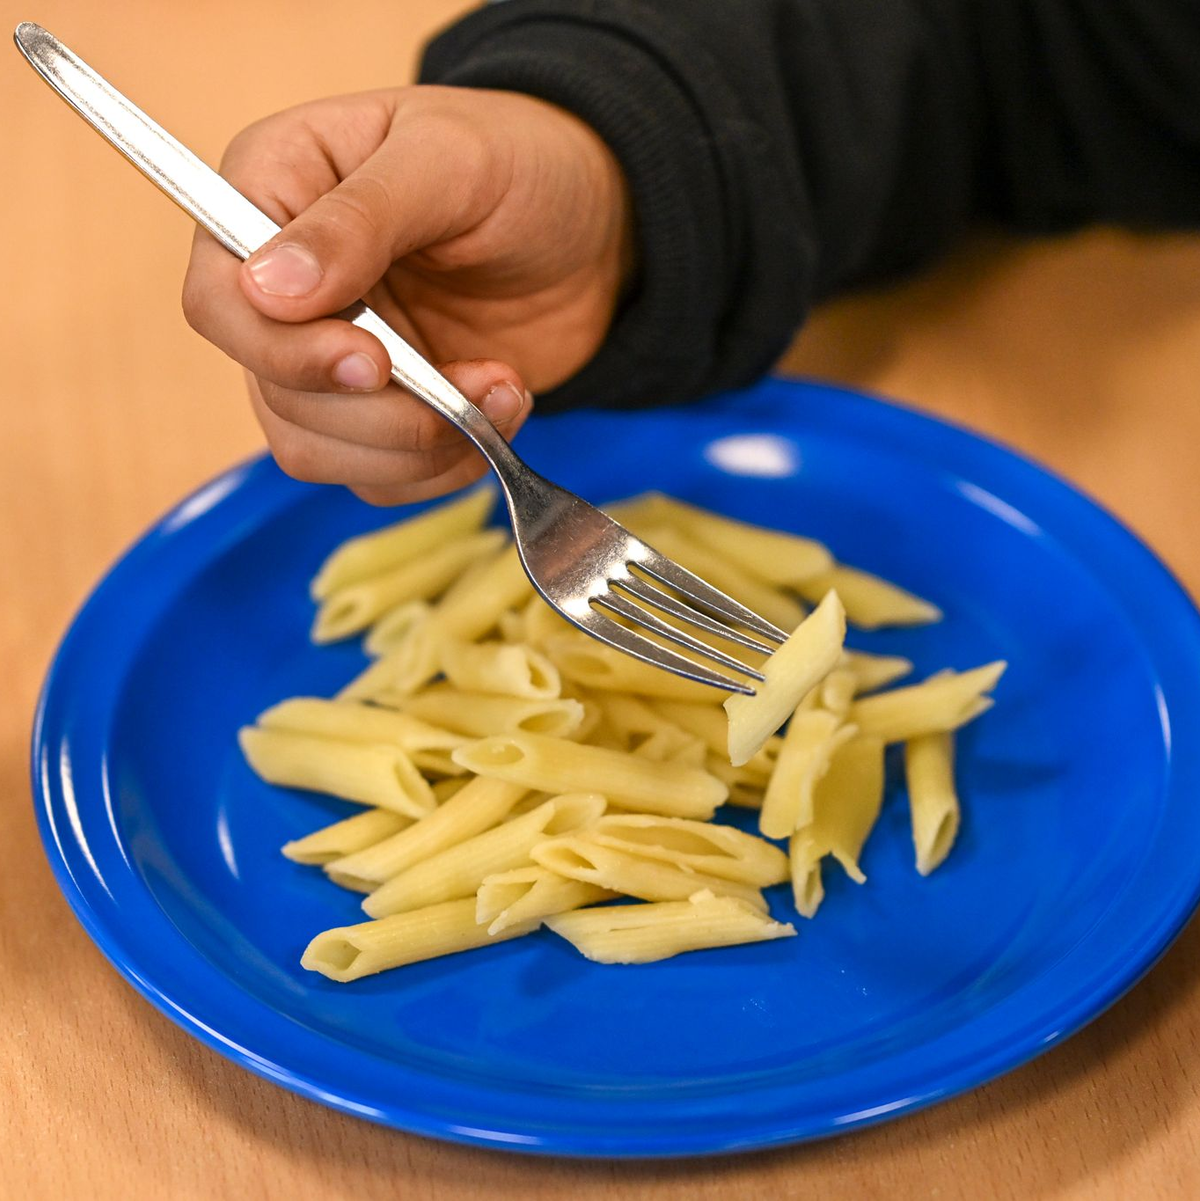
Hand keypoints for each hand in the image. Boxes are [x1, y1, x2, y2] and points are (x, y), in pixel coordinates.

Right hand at [182, 85, 632, 503]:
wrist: (593, 227)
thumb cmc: (520, 162)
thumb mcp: (450, 161)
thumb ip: (360, 217)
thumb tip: (267, 288)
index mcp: (272, 194)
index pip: (219, 299)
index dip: (282, 349)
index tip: (371, 359)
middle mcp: (284, 287)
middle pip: (272, 390)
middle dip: (380, 410)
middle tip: (472, 381)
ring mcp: (330, 357)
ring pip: (315, 450)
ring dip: (417, 446)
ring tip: (501, 391)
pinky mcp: (381, 412)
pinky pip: (376, 477)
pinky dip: (441, 467)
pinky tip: (499, 413)